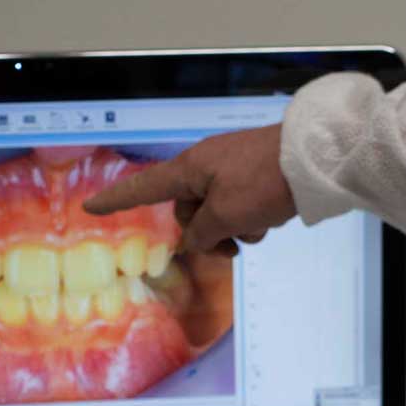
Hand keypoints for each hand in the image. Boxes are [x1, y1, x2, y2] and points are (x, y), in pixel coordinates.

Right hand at [82, 124, 293, 255]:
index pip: (144, 187)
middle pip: (188, 211)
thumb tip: (196, 239)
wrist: (315, 160)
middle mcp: (206, 167)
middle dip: (206, 233)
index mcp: (190, 168)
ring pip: (217, 214)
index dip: (116, 199)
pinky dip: (250, 219)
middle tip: (230, 245)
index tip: (91, 207)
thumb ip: (202, 232)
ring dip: (233, 229)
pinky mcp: (253, 179)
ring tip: (256, 228)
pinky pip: (239, 208)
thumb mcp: (227, 214)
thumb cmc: (265, 182)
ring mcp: (231, 172)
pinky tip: (270, 219)